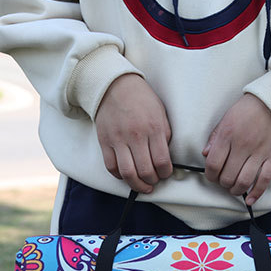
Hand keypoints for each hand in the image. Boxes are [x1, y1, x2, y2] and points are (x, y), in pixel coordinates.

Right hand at [95, 73, 172, 193]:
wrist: (114, 85)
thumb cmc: (141, 100)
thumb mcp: (160, 113)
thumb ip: (164, 136)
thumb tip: (165, 159)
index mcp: (153, 128)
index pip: (162, 161)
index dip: (165, 174)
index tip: (165, 174)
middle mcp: (136, 135)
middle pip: (145, 171)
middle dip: (152, 181)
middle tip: (153, 180)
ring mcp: (118, 139)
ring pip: (128, 173)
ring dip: (137, 185)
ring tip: (142, 185)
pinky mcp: (105, 142)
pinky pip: (111, 167)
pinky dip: (120, 176)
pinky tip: (126, 175)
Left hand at [202, 94, 270, 205]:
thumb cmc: (249, 109)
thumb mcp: (227, 117)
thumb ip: (215, 137)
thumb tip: (205, 155)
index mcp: (228, 134)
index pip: (213, 164)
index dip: (210, 175)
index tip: (213, 176)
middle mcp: (243, 145)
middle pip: (227, 176)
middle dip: (223, 183)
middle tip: (224, 181)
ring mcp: (260, 152)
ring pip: (244, 181)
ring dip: (236, 190)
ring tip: (234, 189)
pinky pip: (264, 180)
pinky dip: (256, 193)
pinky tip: (249, 200)